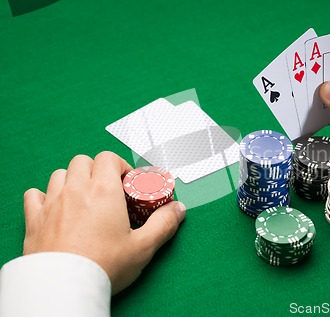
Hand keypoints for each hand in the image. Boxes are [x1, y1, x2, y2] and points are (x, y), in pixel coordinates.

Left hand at [22, 151, 185, 293]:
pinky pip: (34, 195)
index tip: (127, 183)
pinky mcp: (35, 219)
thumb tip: (178, 209)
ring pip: (60, 174)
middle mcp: (76, 190)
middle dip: (97, 170)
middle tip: (107, 190)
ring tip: (83, 198)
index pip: (109, 158)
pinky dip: (44, 196)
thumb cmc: (104, 266)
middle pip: (83, 161)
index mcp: (103, 191)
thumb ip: (164, 224)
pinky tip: (54, 207)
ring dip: (72, 180)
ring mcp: (52, 203)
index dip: (120, 166)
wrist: (65, 287)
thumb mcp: (143, 246)